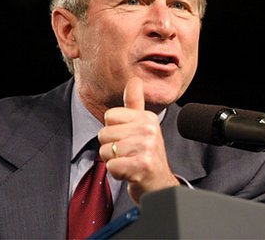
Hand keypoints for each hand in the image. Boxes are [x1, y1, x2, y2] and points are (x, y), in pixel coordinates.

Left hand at [98, 77, 179, 204]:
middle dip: (111, 149)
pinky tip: (130, 174)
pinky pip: (111, 166)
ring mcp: (147, 147)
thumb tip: (134, 79)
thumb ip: (135, 103)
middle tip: (129, 155)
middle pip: (104, 134)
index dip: (113, 131)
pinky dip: (117, 174)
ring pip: (106, 151)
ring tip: (130, 164)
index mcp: (147, 117)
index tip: (128, 140)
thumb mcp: (143, 126)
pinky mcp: (142, 165)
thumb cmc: (146, 155)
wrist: (159, 185)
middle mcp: (149, 129)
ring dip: (114, 162)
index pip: (109, 116)